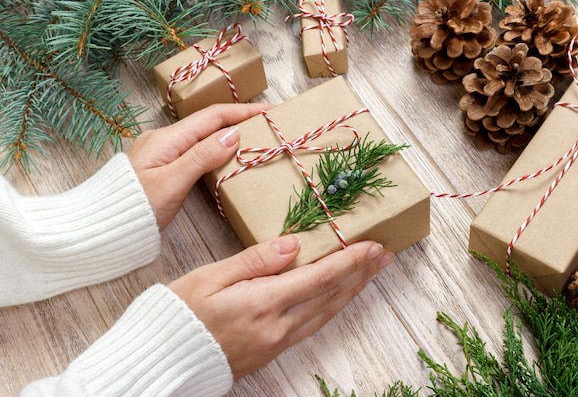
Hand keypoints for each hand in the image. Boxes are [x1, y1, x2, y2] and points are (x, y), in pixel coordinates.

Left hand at [127, 103, 269, 229]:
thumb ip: (202, 157)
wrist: (100, 227)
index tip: (269, 112)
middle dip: (238, 121)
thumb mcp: (171, 183)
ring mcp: (161, 153)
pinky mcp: (161, 167)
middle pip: (208, 124)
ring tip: (252, 139)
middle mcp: (164, 140)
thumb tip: (233, 134)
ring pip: (202, 137)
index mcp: (167, 138)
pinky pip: (194, 150)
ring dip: (228, 135)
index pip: (213, 117)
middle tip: (266, 125)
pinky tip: (225, 157)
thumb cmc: (134, 208)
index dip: (243, 112)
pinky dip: (215, 149)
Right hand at [168, 235, 393, 378]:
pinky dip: (332, 307)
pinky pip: (313, 325)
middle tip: (384, 255)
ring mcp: (277, 341)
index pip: (319, 278)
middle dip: (360, 274)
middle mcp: (278, 326)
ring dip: (352, 291)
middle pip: (330, 296)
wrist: (165, 360)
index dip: (350, 261)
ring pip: (326, 313)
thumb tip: (293, 245)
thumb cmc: (180, 314)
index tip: (373, 246)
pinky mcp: (272, 350)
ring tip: (370, 273)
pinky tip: (338, 298)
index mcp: (263, 303)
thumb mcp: (210, 278)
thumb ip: (254, 261)